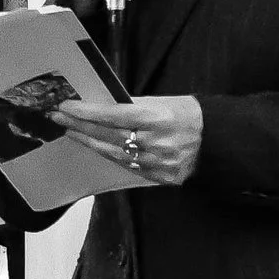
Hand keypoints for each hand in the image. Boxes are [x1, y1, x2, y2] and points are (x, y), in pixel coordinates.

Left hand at [56, 96, 202, 186]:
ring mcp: (157, 163)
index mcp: (158, 119)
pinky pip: (127, 167)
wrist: (219, 142)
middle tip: (59, 117)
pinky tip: (97, 147)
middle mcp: (155, 143)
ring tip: (72, 132)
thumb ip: (135, 105)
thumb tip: (104, 106)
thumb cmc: (192, 116)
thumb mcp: (165, 101)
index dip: (86, 112)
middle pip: (107, 135)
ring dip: (90, 142)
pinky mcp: (159, 177)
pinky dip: (110, 155)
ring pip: (113, 154)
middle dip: (79, 126)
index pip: (112, 115)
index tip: (67, 106)